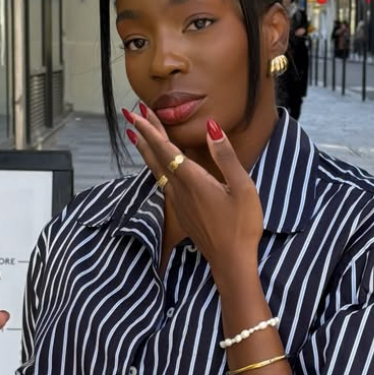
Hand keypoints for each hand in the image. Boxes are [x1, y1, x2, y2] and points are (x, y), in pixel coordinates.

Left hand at [123, 105, 262, 281]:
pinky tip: (156, 166)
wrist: (231, 262)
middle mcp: (179, 191)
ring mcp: (178, 203)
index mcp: (193, 181)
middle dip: (144, 134)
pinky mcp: (181, 212)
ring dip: (147, 150)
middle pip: (156, 157)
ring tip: (137, 135)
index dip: (151, 129)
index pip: (166, 149)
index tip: (137, 112)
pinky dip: (155, 166)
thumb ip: (226, 156)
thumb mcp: (242, 187)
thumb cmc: (241, 225)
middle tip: (131, 115)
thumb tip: (211, 127)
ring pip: (156, 171)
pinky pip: (162, 182)